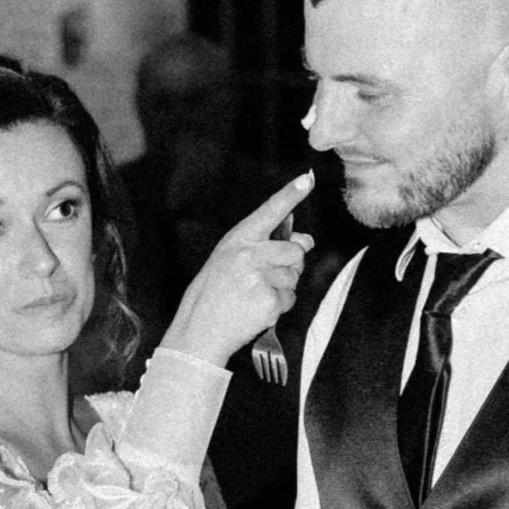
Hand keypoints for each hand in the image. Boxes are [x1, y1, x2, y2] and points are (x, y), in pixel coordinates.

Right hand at [160, 172, 313, 367]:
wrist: (199, 329)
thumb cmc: (214, 293)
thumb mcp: (229, 259)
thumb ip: (264, 246)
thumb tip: (307, 240)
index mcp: (238, 239)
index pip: (269, 211)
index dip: (290, 194)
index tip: (308, 179)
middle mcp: (250, 254)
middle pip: (295, 251)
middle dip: (291, 264)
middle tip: (266, 277)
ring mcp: (260, 278)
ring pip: (294, 277)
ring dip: (283, 288)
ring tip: (254, 295)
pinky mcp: (269, 301)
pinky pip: (290, 299)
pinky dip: (280, 306)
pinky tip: (257, 308)